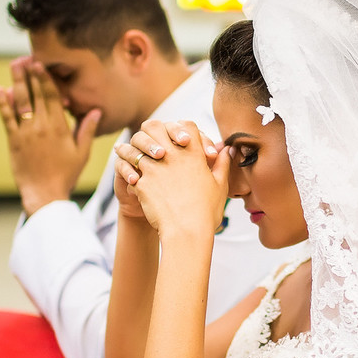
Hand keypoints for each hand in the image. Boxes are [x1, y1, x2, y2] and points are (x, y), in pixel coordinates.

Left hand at [0, 56, 100, 215]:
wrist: (45, 193)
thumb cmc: (66, 174)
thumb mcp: (82, 152)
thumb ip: (87, 129)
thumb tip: (96, 110)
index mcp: (59, 126)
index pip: (52, 96)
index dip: (45, 78)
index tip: (40, 63)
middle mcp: (41, 126)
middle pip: (35, 94)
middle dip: (29, 74)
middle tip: (25, 57)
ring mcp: (25, 132)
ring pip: (19, 101)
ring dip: (16, 82)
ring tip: (14, 66)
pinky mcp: (14, 141)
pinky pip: (7, 118)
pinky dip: (2, 103)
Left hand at [113, 120, 229, 237]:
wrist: (186, 232)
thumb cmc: (207, 211)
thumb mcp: (220, 185)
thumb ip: (222, 164)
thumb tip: (227, 150)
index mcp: (193, 154)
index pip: (186, 125)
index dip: (183, 128)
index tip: (182, 139)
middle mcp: (172, 155)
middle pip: (155, 127)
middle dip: (152, 131)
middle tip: (153, 142)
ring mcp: (154, 168)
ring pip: (137, 147)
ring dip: (136, 151)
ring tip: (134, 157)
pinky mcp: (141, 182)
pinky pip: (130, 170)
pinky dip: (131, 173)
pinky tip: (133, 179)